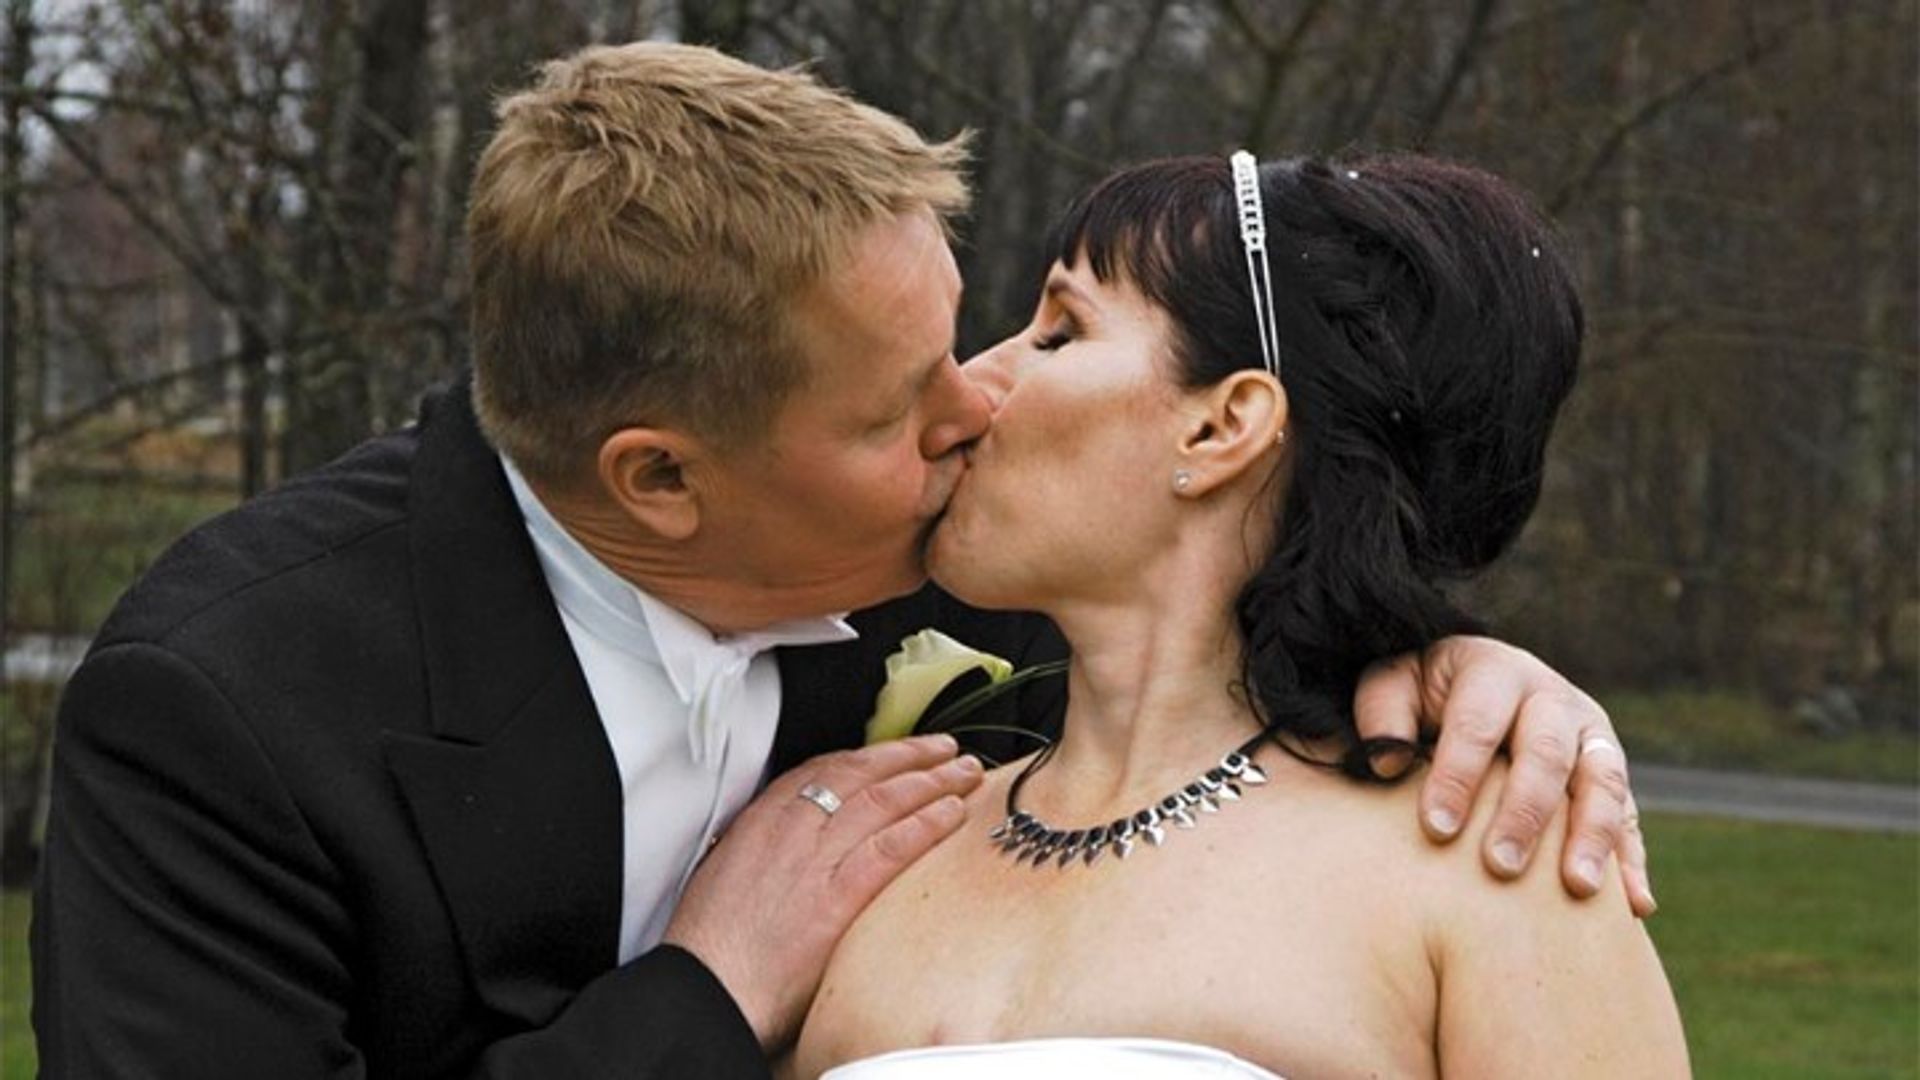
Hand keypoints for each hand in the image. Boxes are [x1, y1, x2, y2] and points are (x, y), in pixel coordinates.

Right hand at [661, 734, 984, 1049]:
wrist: (704, 990)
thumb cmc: (709, 948)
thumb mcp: (723, 877)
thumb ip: (762, 852)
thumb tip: (785, 852)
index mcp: (762, 821)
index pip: (826, 768)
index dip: (871, 755)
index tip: (899, 751)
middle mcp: (791, 829)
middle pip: (863, 774)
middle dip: (912, 756)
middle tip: (947, 750)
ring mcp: (816, 859)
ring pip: (886, 800)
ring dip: (933, 781)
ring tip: (965, 773)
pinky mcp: (838, 896)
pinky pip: (894, 846)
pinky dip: (927, 824)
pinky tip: (953, 814)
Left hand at [1353, 636, 1655, 917]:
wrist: (1471, 685)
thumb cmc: (1422, 695)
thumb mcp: (1393, 684)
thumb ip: (1383, 713)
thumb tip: (1388, 764)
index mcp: (1495, 671)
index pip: (1478, 722)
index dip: (1458, 774)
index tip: (1437, 828)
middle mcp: (1552, 699)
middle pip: (1547, 753)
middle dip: (1524, 812)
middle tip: (1499, 866)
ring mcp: (1591, 736)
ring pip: (1603, 781)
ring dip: (1592, 835)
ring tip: (1577, 888)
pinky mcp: (1610, 774)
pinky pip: (1631, 816)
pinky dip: (1633, 860)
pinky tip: (1634, 905)